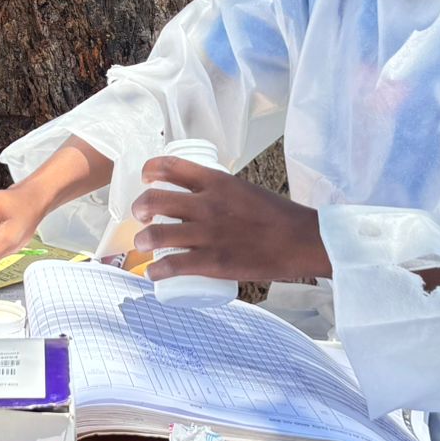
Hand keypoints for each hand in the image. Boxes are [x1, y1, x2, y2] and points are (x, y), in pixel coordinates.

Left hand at [133, 158, 327, 283]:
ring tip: (143, 246)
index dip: (149, 171)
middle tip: (140, 217)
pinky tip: (153, 274)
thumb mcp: (244, 190)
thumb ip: (220, 193)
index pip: (169, 166)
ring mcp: (207, 234)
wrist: (301, 241)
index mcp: (216, 182)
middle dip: (138, 209)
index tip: (146, 179)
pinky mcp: (212, 262)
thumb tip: (200, 201)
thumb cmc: (277, 215)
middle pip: (153, 200)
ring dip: (142, 242)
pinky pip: (172, 266)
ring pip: (155, 235)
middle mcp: (206, 204)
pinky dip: (155, 272)